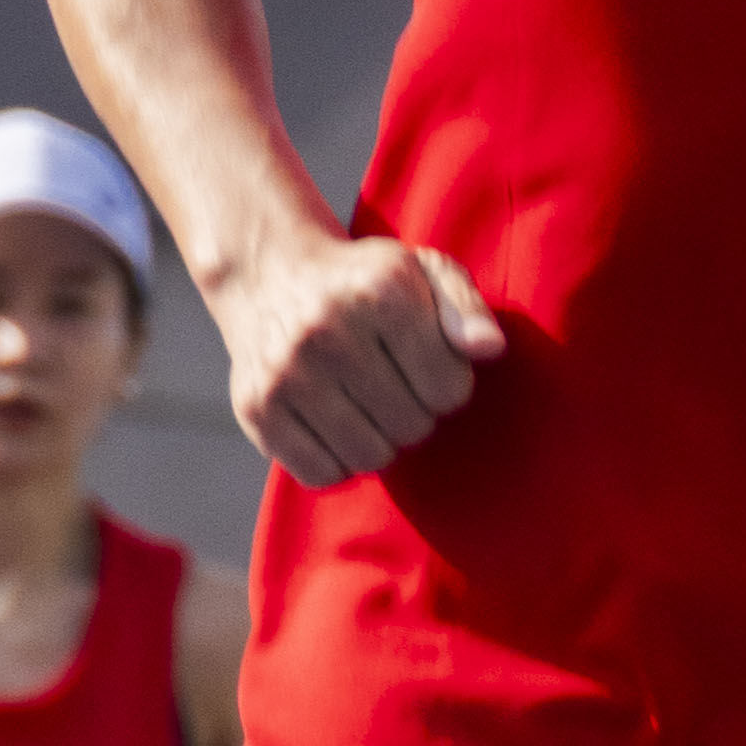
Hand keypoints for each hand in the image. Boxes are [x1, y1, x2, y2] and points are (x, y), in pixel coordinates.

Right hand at [220, 217, 500, 483]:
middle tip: (392, 384)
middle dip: (414, 412)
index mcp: (383, 291)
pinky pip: (320, 473)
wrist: (269, 273)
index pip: (450, 390)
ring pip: (369, 456)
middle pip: (412, 426)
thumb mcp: (425, 272)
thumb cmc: (364, 281)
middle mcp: (329, 328)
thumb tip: (489, 348)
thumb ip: (466, 308)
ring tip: (366, 404)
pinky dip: (335, 460)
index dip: (447, 384)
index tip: (426, 364)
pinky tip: (333, 422)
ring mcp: (287, 371)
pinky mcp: (256, 406)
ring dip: (379, 441)